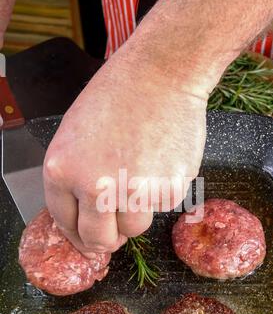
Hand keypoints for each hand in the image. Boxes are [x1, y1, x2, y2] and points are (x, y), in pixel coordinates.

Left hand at [43, 44, 209, 255]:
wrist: (162, 73)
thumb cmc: (117, 95)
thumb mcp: (75, 135)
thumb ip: (74, 180)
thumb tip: (87, 218)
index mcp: (62, 170)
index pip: (65, 222)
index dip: (78, 235)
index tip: (88, 240)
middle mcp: (95, 186)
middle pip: (99, 239)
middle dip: (107, 239)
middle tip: (115, 233)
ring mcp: (134, 191)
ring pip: (135, 227)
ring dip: (137, 212)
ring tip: (142, 175)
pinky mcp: (168, 189)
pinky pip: (162, 206)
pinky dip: (161, 191)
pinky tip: (161, 161)